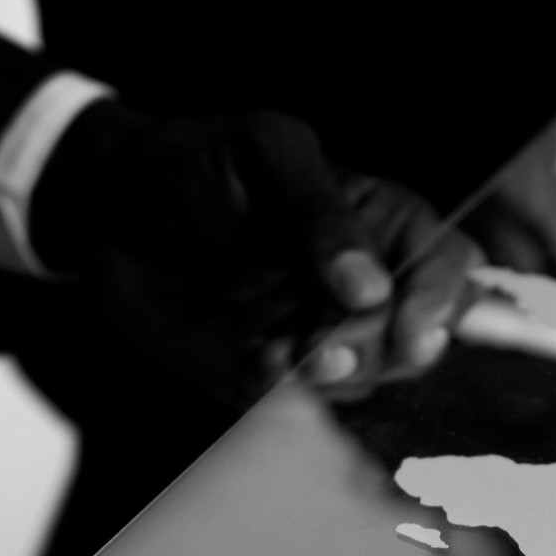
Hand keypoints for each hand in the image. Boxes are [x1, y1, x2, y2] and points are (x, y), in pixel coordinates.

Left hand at [33, 104, 477, 404]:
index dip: (443, 302)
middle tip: (330, 342)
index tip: (412, 328)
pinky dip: (281, 389)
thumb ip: (320, 210)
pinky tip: (258, 358)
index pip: (449, 267)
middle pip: (416, 339)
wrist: (105, 205)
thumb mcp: (264, 152)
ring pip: (363, 380)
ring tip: (290, 351)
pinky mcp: (269, 374)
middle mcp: (362, 290)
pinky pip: (294, 402)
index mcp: (381, 225)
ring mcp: (319, 336)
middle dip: (381, 349)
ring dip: (333, 376)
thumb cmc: (196, 164)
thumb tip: (370, 288)